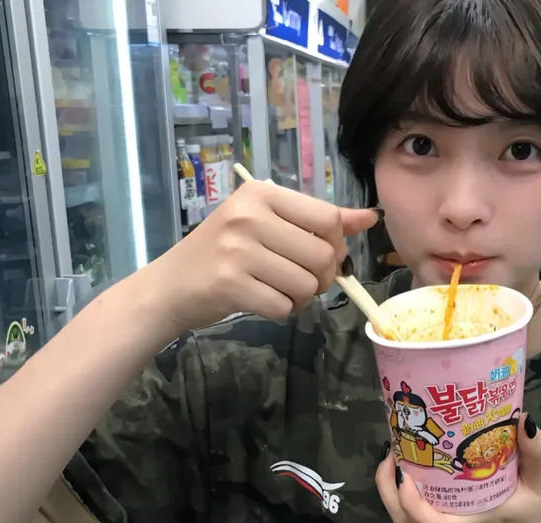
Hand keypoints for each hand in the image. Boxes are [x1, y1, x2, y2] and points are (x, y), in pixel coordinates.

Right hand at [145, 182, 378, 333]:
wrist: (171, 285)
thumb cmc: (222, 252)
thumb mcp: (267, 224)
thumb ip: (319, 220)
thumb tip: (369, 217)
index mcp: (261, 193)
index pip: (327, 218)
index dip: (336, 246)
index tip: (322, 256)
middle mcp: (249, 217)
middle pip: (323, 255)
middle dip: (322, 278)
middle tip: (301, 280)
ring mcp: (238, 251)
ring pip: (307, 285)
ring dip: (302, 298)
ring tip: (280, 291)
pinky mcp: (230, 285)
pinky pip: (283, 306)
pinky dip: (281, 311)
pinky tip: (262, 301)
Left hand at [375, 414, 540, 522]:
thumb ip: (537, 452)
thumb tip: (523, 419)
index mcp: (473, 519)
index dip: (411, 504)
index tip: (404, 473)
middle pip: (406, 521)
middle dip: (388, 490)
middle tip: (391, 453)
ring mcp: (450, 520)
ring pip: (407, 516)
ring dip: (392, 488)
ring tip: (395, 453)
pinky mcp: (450, 513)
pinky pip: (418, 505)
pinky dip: (406, 486)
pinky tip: (414, 457)